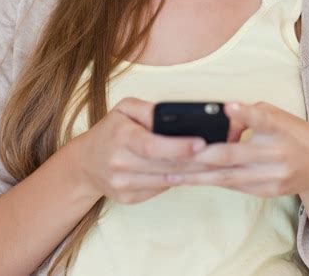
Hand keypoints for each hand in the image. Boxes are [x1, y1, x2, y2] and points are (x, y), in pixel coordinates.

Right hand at [69, 97, 241, 204]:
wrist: (85, 162)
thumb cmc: (112, 129)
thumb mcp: (125, 109)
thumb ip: (149, 110)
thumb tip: (178, 115)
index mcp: (120, 137)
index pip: (152, 145)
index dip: (178, 145)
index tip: (202, 142)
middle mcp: (120, 163)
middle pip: (164, 165)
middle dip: (196, 160)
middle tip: (223, 152)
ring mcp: (123, 185)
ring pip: (166, 180)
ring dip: (194, 173)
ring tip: (217, 163)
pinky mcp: (129, 198)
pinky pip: (160, 189)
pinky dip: (180, 180)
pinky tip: (197, 172)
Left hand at [166, 101, 308, 198]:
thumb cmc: (293, 133)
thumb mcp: (276, 115)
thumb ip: (248, 116)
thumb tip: (219, 122)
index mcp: (278, 129)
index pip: (261, 120)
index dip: (244, 114)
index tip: (228, 108)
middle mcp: (275, 154)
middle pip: (233, 155)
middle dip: (202, 156)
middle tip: (175, 152)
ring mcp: (269, 177)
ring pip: (226, 177)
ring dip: (196, 176)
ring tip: (170, 174)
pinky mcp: (265, 191)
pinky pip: (232, 185)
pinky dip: (210, 181)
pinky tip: (189, 180)